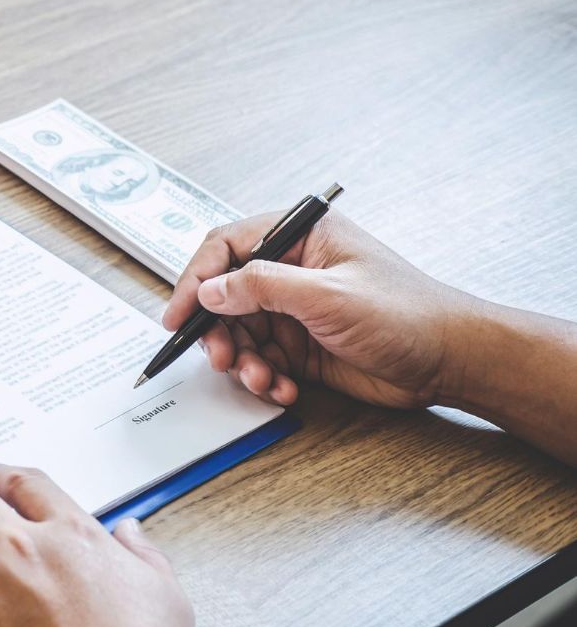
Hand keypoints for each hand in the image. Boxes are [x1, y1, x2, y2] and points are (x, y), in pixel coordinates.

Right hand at [164, 213, 476, 408]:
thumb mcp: (328, 295)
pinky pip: (260, 359)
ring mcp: (294, 309)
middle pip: (225, 295)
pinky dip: (262, 377)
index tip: (177, 314)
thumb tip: (210, 289)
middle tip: (222, 357)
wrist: (449, 362)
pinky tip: (282, 389)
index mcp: (301, 237)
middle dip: (218, 331)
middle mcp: (292, 269)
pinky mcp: (299, 344)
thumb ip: (263, 286)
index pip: (226, 247)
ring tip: (261, 378)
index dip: (195, 279)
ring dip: (242, 360)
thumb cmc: (407, 314)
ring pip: (239, 332)